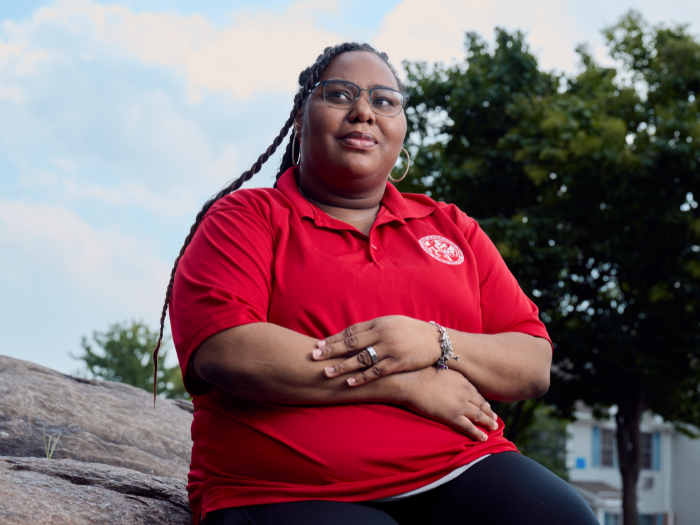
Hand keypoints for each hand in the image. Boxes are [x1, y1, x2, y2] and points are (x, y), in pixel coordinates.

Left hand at [312, 316, 442, 385]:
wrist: (438, 341)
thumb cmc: (411, 332)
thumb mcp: (392, 324)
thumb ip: (373, 329)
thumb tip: (352, 336)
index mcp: (379, 323)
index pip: (351, 331)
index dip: (334, 338)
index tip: (319, 345)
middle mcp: (382, 334)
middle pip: (352, 343)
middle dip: (332, 350)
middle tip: (314, 356)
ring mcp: (390, 349)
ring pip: (361, 358)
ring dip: (342, 366)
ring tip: (326, 373)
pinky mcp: (398, 363)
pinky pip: (377, 371)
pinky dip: (362, 377)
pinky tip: (350, 383)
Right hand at [399, 368, 498, 440]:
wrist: (411, 381)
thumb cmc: (420, 374)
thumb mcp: (440, 371)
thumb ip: (448, 379)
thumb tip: (446, 381)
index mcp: (462, 381)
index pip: (476, 393)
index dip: (483, 401)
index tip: (488, 406)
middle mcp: (465, 392)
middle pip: (481, 404)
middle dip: (489, 412)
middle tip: (495, 418)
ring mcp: (460, 405)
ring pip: (479, 416)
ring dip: (488, 423)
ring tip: (495, 428)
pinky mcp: (452, 416)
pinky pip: (469, 427)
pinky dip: (478, 433)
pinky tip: (484, 438)